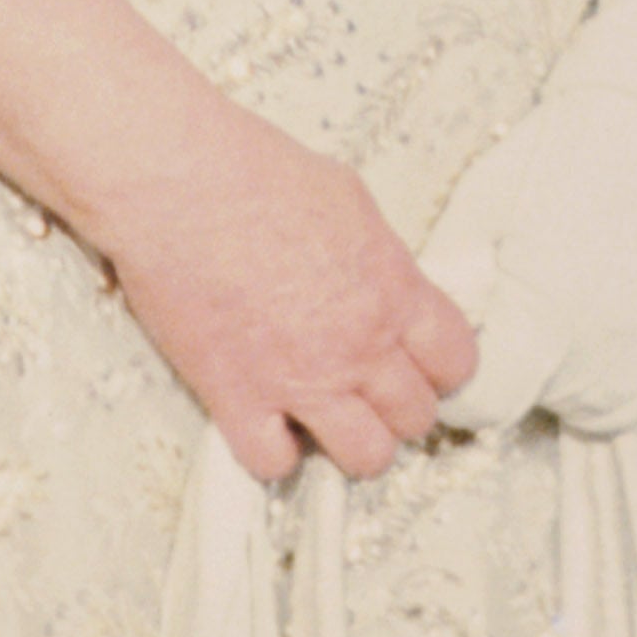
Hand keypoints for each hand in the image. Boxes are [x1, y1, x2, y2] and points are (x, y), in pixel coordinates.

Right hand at [92, 103, 482, 485]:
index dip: (440, 369)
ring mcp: (301, 378)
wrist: (179, 183)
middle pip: (415, 417)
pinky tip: (263, 421)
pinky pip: (274, 464)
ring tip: (325, 418)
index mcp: (393, 289)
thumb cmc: (257, 172)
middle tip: (365, 390)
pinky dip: (272, 452)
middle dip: (395, 407)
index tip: (418, 366)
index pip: (456, 362)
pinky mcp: (237, 397)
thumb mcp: (349, 200)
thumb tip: (382, 284)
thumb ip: (377, 258)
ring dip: (350, 442)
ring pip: (366, 457)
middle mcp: (359, 344)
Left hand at [423, 79, 636, 436]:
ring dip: (562, 383)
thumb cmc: (554, 159)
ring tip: (555, 320)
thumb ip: (451, 283)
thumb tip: (417, 335)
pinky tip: (595, 322)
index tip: (455, 359)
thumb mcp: (478, 211)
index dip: (460, 389)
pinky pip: (635, 390)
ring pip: (588, 408)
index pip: (486, 405)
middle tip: (508, 321)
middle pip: (536, 406)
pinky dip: (607, 373)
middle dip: (514, 377)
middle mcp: (600, 350)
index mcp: (543, 318)